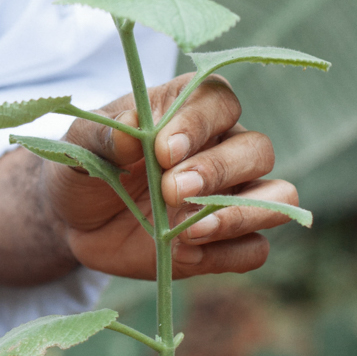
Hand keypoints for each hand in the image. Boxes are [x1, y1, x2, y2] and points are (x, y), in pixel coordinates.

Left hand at [43, 73, 299, 277]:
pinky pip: (255, 249)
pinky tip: (185, 253)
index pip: (219, 101)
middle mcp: (222, 147)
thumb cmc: (87, 167)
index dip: (198, 124)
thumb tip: (132, 129)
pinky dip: (226, 254)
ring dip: (241, 214)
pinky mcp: (227, 242)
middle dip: (218, 171)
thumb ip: (103, 135)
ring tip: (190, 231)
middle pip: (258, 149)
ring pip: (279, 197)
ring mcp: (231, 197)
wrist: (78, 219)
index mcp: (189, 110)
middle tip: (171, 191)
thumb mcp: (80, 147)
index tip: (163, 150)